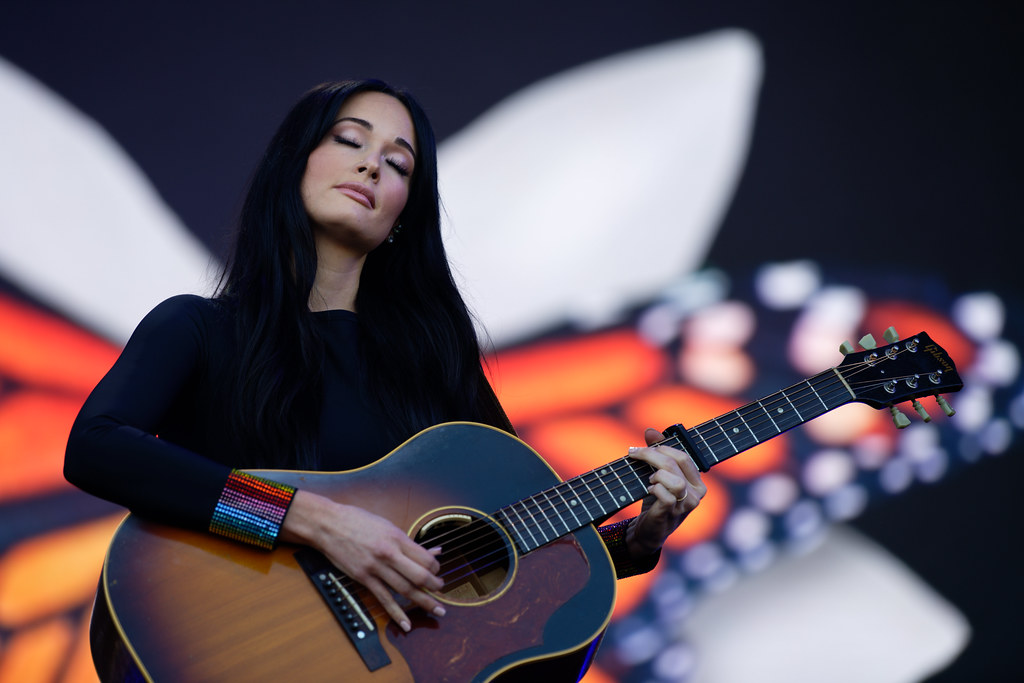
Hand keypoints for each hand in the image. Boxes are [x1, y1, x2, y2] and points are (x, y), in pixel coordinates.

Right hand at [280, 490, 444, 631]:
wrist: (328, 524)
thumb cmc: (357, 521)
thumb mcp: (387, 525)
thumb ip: (409, 542)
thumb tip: (433, 550)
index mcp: (397, 537)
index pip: (425, 558)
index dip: (436, 568)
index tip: (437, 571)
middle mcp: (389, 553)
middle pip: (420, 576)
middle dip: (434, 587)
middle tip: (441, 592)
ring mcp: (376, 567)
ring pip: (405, 589)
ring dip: (424, 601)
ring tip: (437, 609)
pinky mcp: (363, 578)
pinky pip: (384, 599)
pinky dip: (397, 613)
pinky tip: (406, 624)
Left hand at [625, 427, 706, 557]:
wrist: (650, 530)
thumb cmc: (657, 501)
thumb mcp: (658, 475)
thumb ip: (657, 452)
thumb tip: (650, 430)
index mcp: (697, 482)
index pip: (684, 456)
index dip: (661, 447)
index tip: (640, 447)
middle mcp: (697, 494)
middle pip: (676, 464)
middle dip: (651, 455)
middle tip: (633, 453)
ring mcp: (686, 506)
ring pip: (675, 481)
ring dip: (656, 475)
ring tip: (649, 480)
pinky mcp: (672, 515)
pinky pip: (666, 497)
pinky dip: (654, 490)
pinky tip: (649, 491)